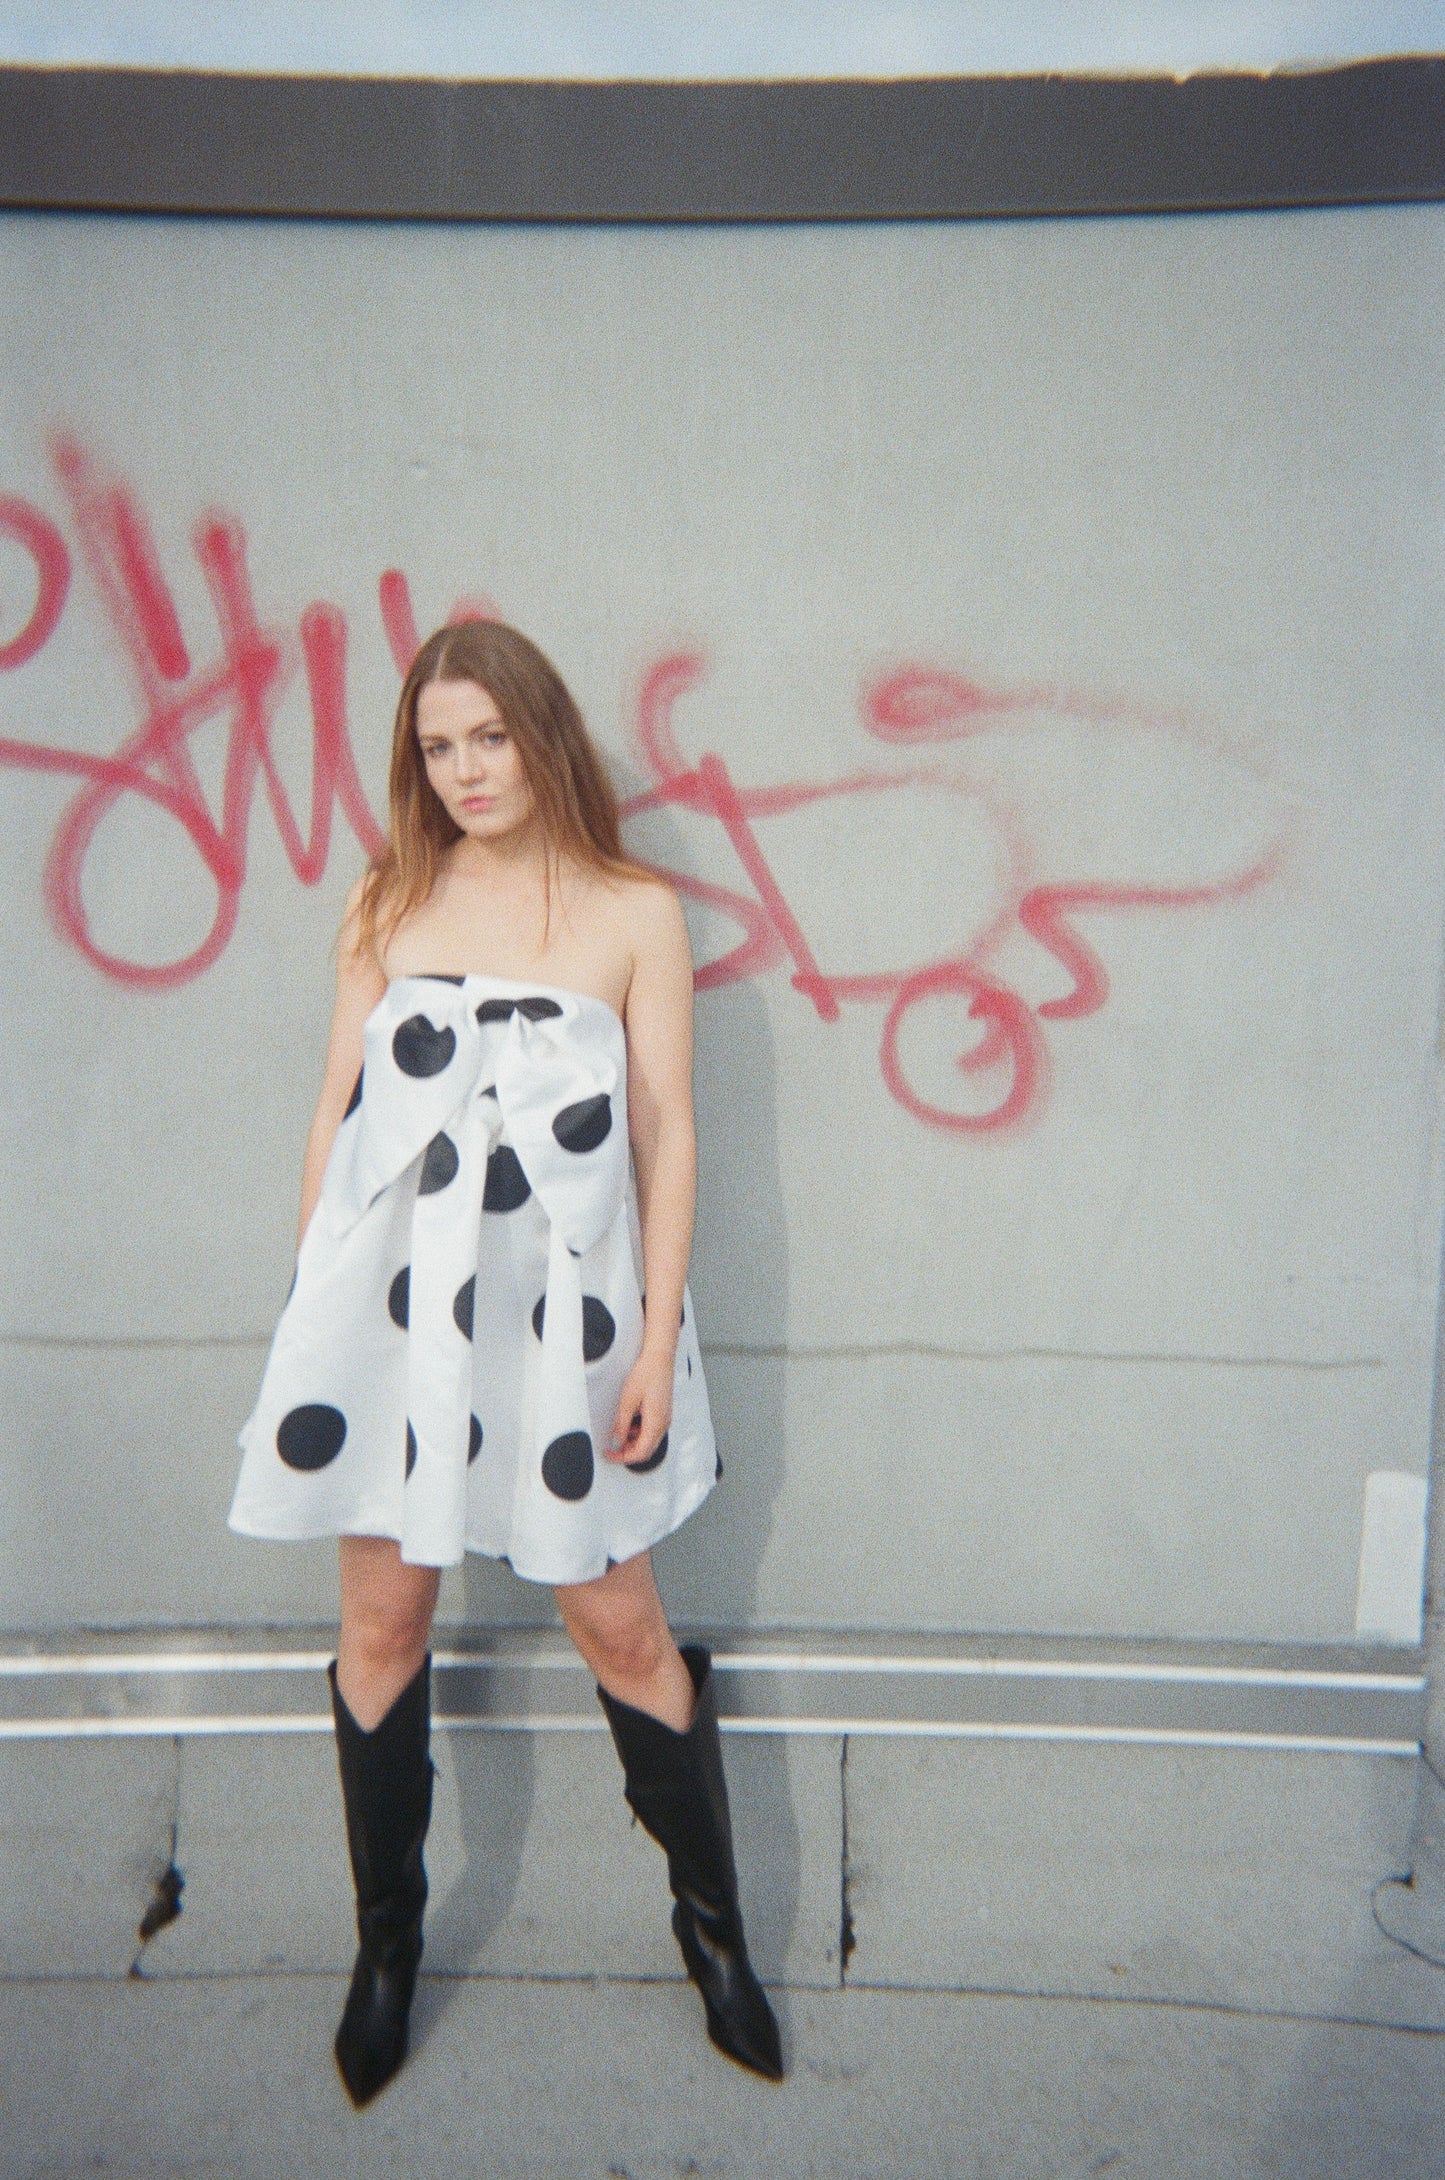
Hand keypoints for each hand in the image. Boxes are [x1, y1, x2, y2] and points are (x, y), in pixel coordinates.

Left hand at [605, 1345, 674, 1465]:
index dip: (623, 1457)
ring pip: (648, 1441)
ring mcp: (665, 1418)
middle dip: (627, 1453)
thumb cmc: (647, 1374)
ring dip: (632, 1443)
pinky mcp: (663, 1412)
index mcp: (656, 1423)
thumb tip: (616, 1442)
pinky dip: (638, 1433)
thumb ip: (621, 1425)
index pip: (641, 1452)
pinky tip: (628, 1423)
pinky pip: (651, 1430)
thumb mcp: (628, 1401)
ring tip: (617, 1433)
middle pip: (646, 1450)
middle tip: (611, 1449)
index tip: (609, 1454)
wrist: (659, 1358)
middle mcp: (664, 1424)